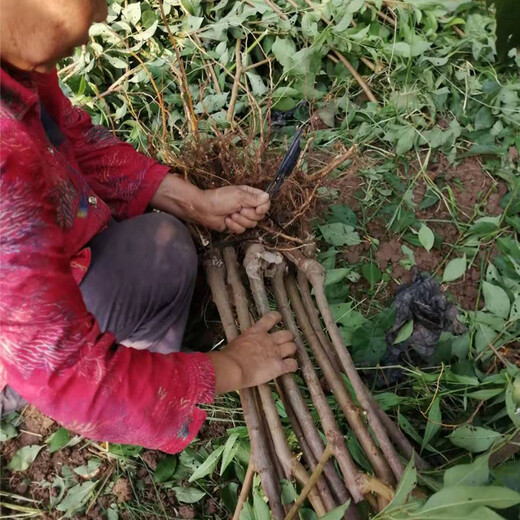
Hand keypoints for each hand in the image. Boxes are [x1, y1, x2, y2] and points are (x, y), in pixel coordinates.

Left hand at [151, 176, 269, 233]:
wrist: (204, 209)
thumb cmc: (219, 199)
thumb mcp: (238, 195)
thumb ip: (254, 198)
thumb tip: (267, 196)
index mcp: (250, 195)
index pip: (265, 203)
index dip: (263, 208)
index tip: (258, 209)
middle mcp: (248, 206)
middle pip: (259, 216)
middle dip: (249, 215)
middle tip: (238, 209)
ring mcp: (242, 217)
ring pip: (251, 225)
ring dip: (240, 220)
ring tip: (231, 214)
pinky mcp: (236, 226)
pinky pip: (242, 230)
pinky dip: (234, 226)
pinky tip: (227, 220)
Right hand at [207, 312, 297, 393]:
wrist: (233, 367)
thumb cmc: (229, 356)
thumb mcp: (236, 342)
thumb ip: (244, 342)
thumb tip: (242, 347)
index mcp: (257, 331)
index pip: (271, 318)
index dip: (277, 317)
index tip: (279, 318)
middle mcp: (269, 340)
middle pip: (287, 334)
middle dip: (288, 338)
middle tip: (284, 343)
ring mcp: (275, 353)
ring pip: (292, 347)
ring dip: (291, 351)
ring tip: (288, 355)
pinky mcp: (279, 366)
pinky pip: (293, 364)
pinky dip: (293, 366)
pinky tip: (290, 368)